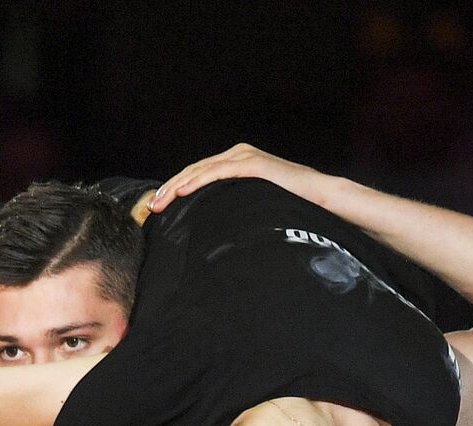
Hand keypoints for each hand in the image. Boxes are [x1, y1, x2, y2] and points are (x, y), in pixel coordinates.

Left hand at [148, 143, 332, 212]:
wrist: (320, 195)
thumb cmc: (290, 202)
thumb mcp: (254, 201)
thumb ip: (235, 203)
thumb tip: (214, 223)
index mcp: (236, 161)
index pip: (198, 174)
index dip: (175, 188)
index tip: (158, 206)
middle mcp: (237, 154)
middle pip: (195, 170)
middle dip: (170, 188)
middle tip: (152, 206)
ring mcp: (244, 156)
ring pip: (202, 170)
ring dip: (177, 186)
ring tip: (161, 201)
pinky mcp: (252, 164)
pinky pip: (218, 172)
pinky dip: (197, 181)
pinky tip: (182, 191)